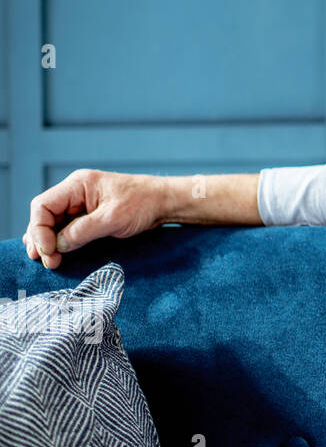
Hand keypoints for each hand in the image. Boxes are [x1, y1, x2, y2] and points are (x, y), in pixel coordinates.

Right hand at [23, 169, 166, 269]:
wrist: (165, 202)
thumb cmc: (143, 203)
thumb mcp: (112, 219)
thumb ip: (82, 232)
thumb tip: (56, 246)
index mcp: (78, 185)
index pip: (42, 206)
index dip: (39, 230)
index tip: (48, 251)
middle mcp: (75, 192)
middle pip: (44, 215)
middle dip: (40, 238)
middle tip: (45, 261)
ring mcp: (81, 204)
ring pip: (52, 223)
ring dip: (47, 241)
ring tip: (47, 260)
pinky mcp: (88, 215)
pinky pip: (66, 227)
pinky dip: (59, 240)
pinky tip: (54, 253)